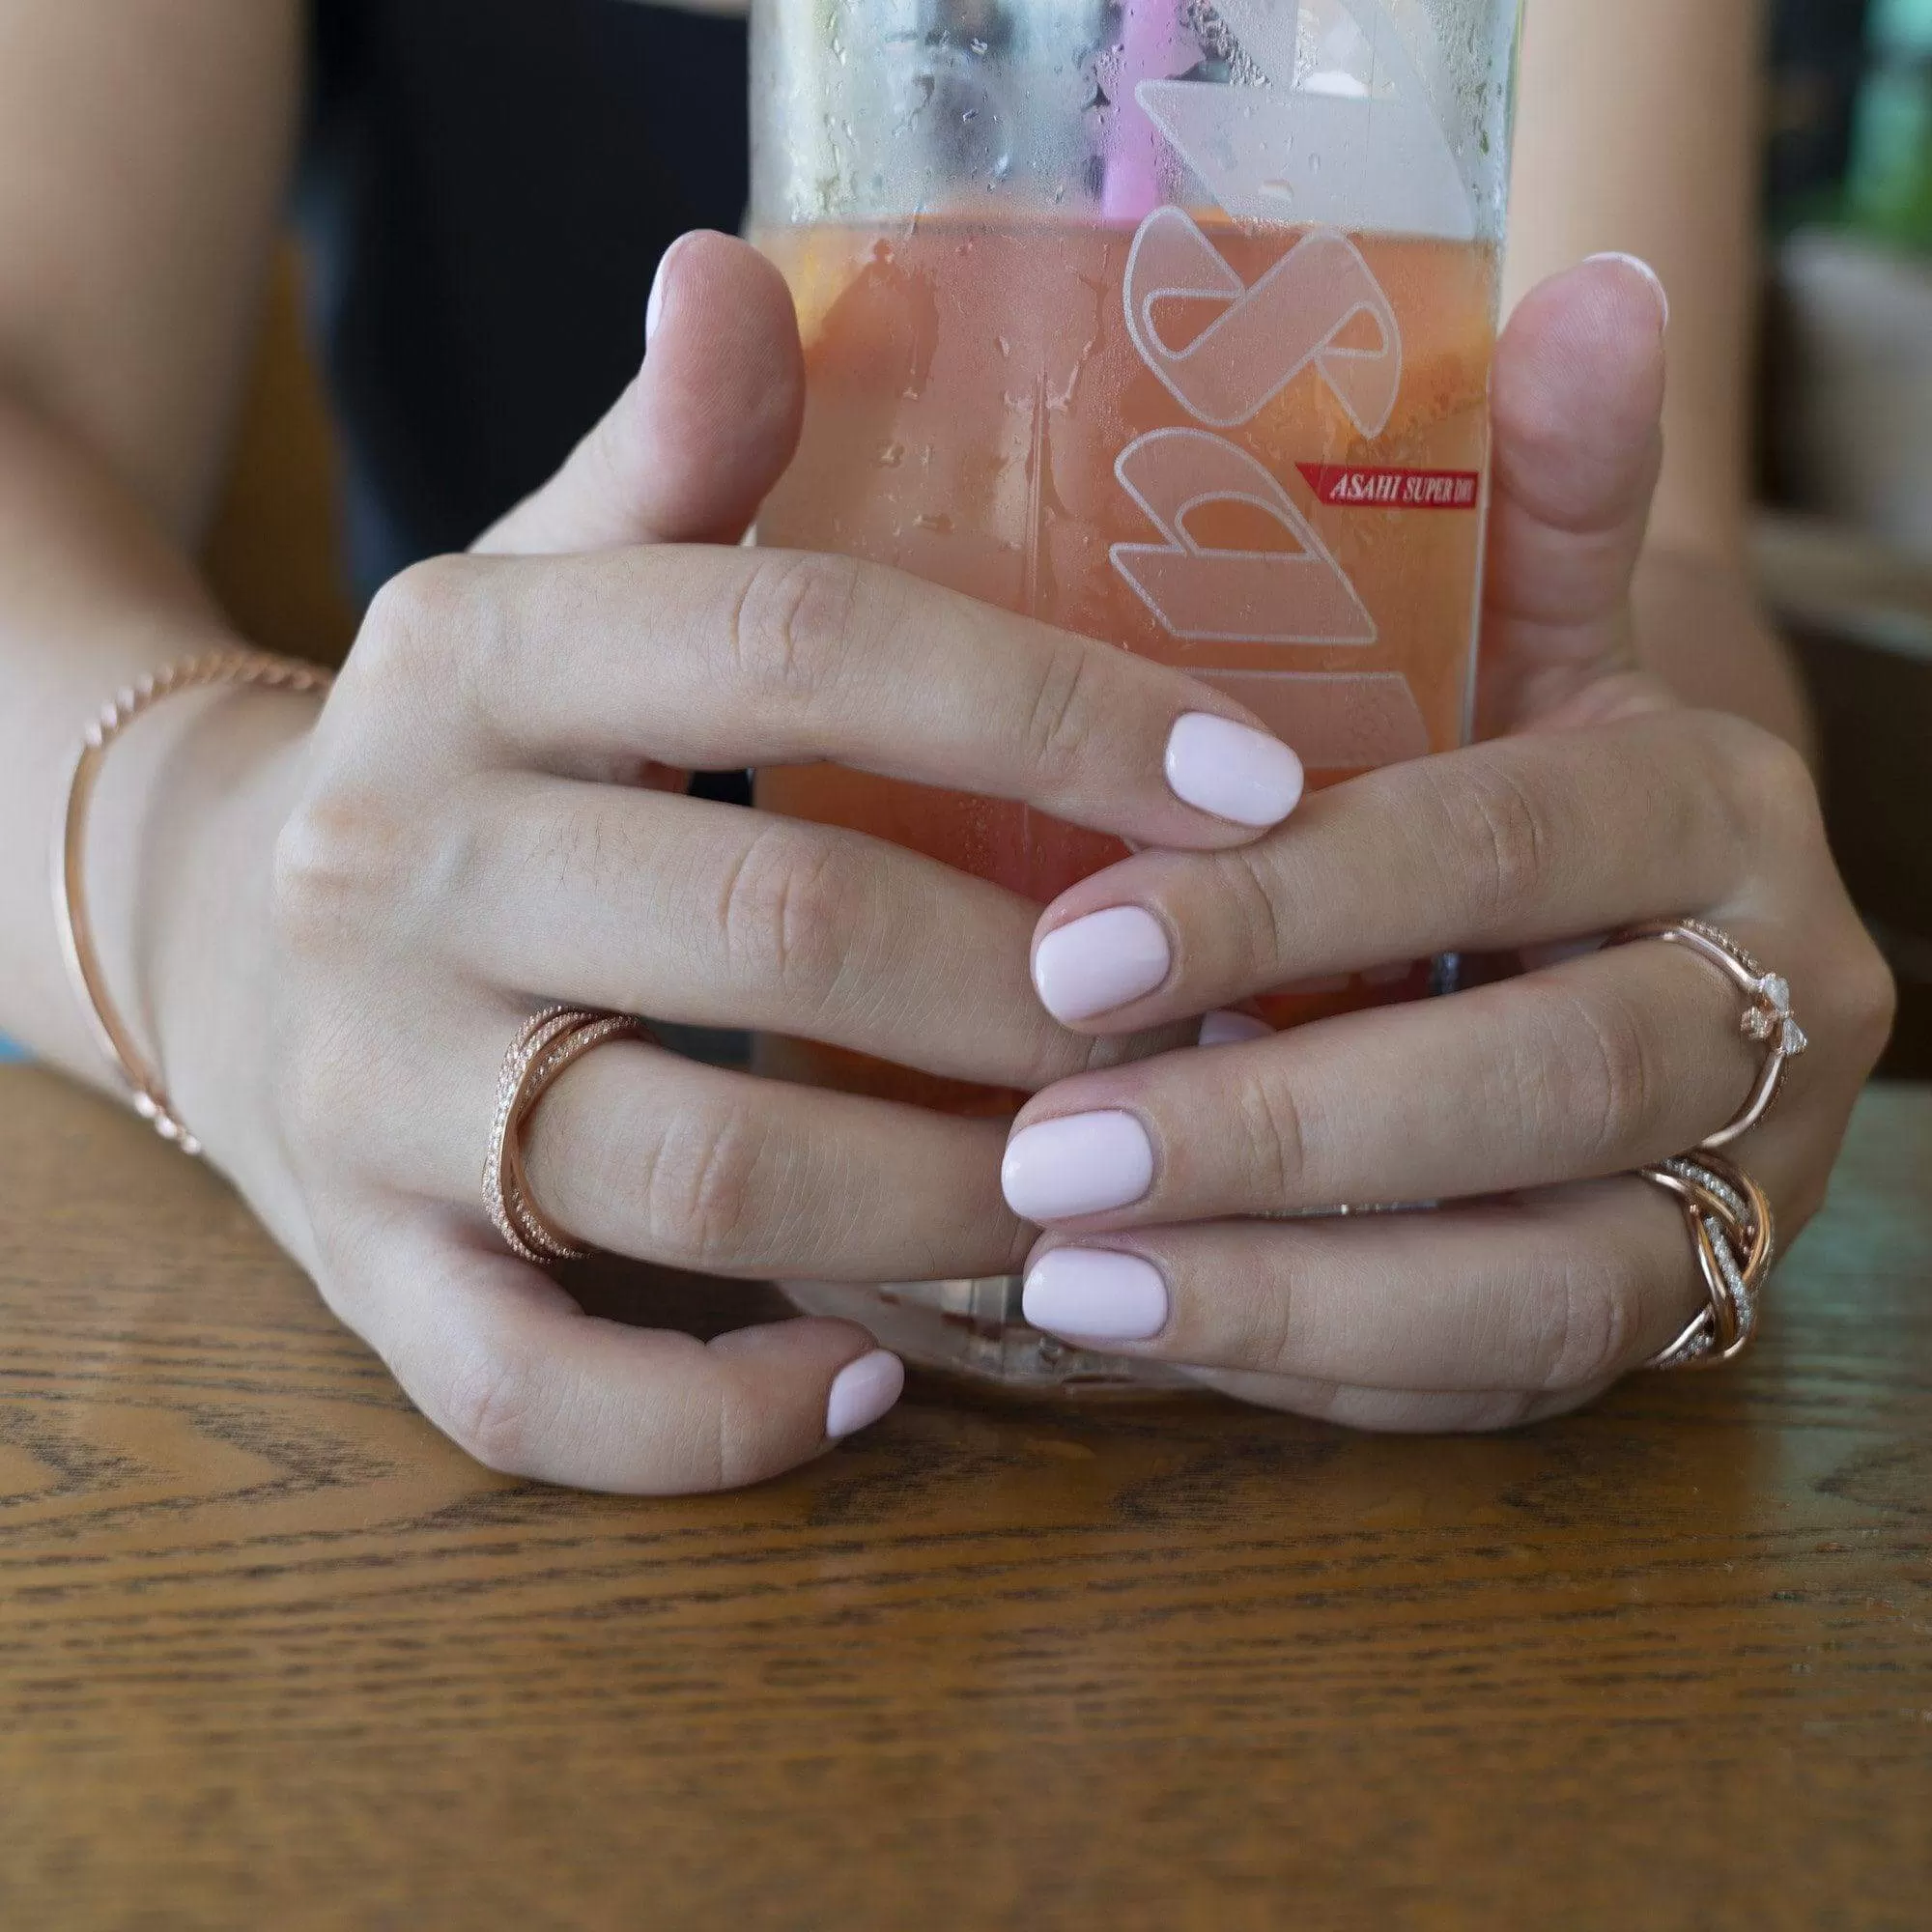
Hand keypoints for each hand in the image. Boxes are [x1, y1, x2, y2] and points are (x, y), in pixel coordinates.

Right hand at [160, 235, 1306, 1490]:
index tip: (1258, 790)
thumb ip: (668, 455)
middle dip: (1034, 988)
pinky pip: (537, 1394)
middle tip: (1200, 1027)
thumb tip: (736, 268)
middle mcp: (397, 861)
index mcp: (476, 652)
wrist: (199, 920)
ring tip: (1088, 1191)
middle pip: (777, 924)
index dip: (1053, 714)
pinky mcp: (355, 1271)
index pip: (801, 642)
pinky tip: (878, 1379)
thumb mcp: (542, 574)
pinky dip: (723, 1419)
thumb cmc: (464, 752)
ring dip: (937, 1201)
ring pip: (691, 1173)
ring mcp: (365, 1086)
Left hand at [1000, 258, 1896, 1429]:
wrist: (1632, 916)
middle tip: (1046, 1154)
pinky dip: (1325, 1366)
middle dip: (1281, 1131)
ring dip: (1297, 1290)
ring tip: (1073, 1281)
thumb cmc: (1513, 762)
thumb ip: (1537, 501)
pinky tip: (1151, 1331)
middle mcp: (1766, 1005)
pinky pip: (1505, 1377)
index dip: (1300, 904)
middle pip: (1538, 1087)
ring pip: (1543, 1280)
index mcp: (1708, 807)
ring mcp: (1730, 1182)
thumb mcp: (1522, 632)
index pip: (1509, 846)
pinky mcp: (1664, 1312)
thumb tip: (1602, 290)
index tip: (1077, 954)